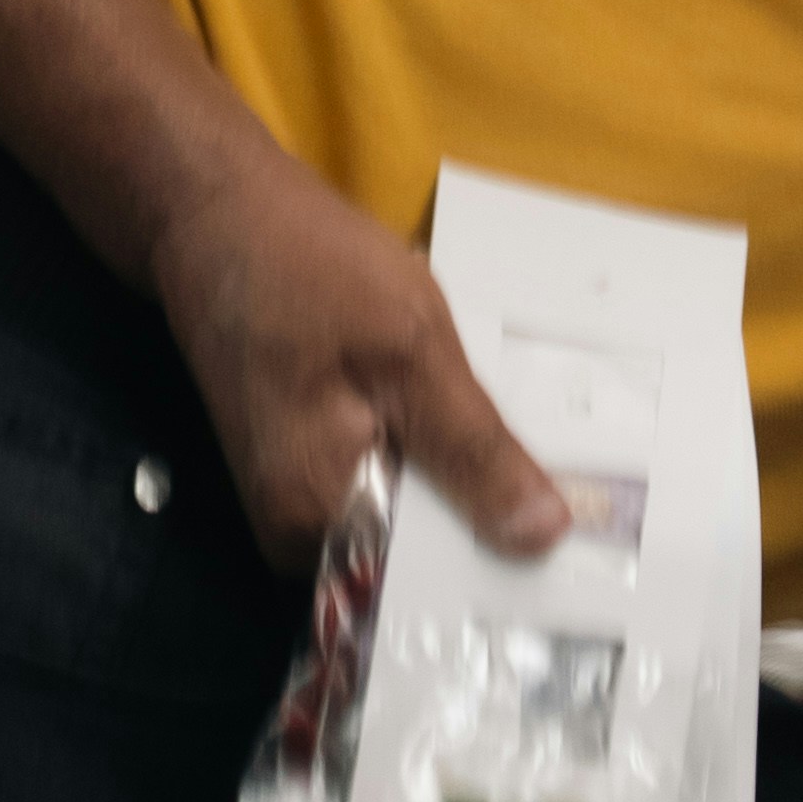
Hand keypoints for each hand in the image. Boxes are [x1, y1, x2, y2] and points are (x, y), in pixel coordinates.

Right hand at [135, 141, 569, 562]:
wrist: (216, 214)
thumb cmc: (307, 267)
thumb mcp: (412, 350)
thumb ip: (473, 451)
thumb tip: (541, 538)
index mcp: (317, 519)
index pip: (428, 587)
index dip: (505, 569)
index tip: (585, 563)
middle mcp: (299, 532)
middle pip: (420, 558)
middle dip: (490, 524)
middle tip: (584, 501)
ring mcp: (299, 499)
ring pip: (412, 518)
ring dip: (464, 485)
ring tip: (540, 463)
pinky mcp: (308, 464)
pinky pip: (391, 483)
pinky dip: (432, 455)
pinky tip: (469, 424)